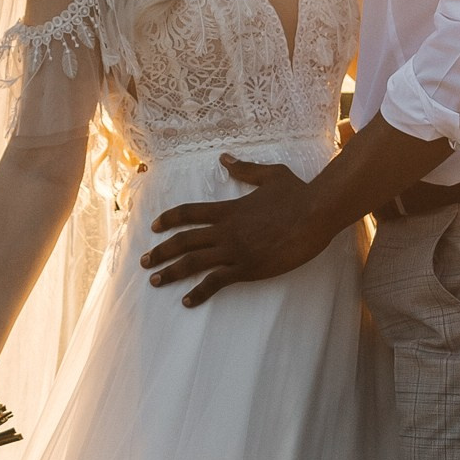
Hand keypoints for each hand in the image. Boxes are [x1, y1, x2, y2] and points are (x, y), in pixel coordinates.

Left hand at [140, 156, 332, 305]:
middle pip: (183, 241)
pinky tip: (187, 300)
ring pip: (193, 262)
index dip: (169, 219)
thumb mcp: (270, 174)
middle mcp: (225, 231)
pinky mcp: (247, 268)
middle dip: (161, 251)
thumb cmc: (298, 194)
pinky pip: (216, 282)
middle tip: (144, 261)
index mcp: (228, 209)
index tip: (154, 227)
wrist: (315, 214)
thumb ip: (245, 169)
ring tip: (154, 280)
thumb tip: (225, 158)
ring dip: (171, 272)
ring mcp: (234, 251)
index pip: (189, 213)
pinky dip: (199, 292)